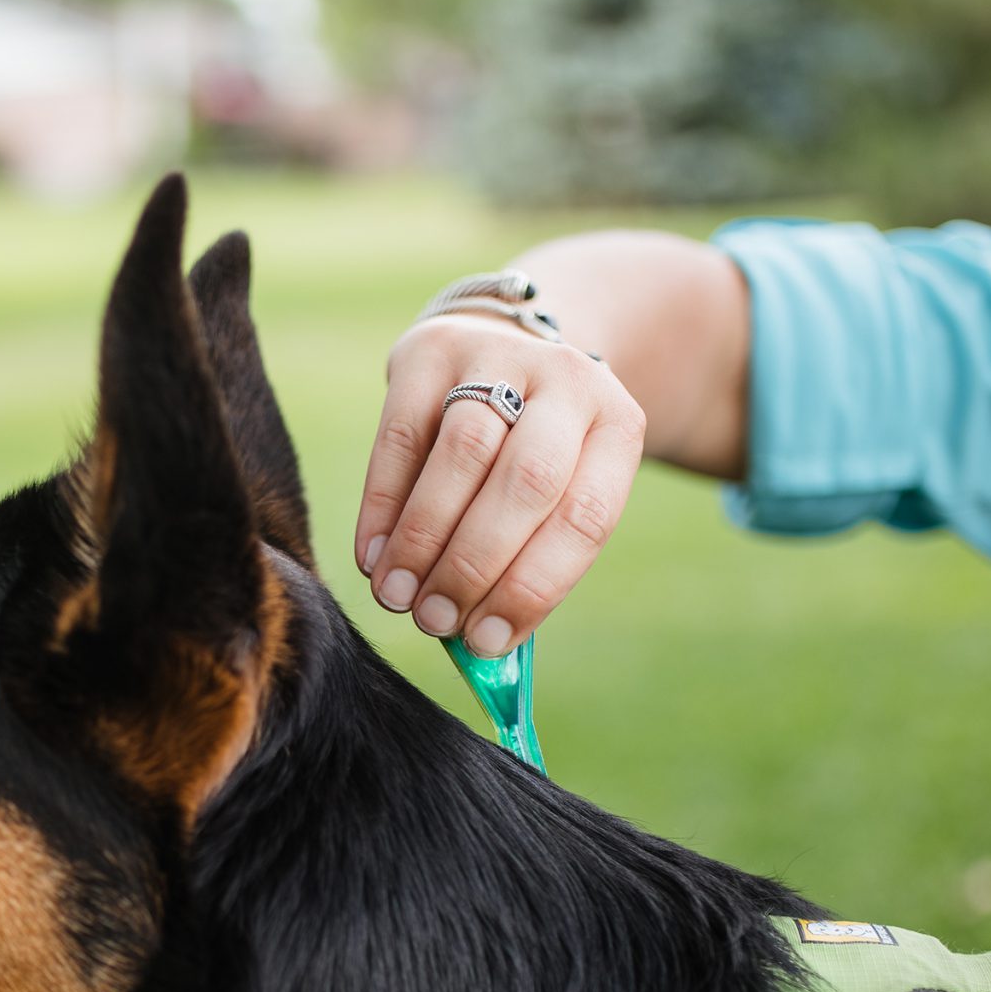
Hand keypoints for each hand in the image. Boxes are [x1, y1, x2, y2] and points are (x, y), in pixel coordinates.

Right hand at [352, 316, 646, 656]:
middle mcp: (569, 380)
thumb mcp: (557, 496)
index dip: (532, 587)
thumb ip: (527, 560)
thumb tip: (476, 642)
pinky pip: (401, 434)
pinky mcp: (433, 349)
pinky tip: (372, 557)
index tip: (485, 641)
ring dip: (423, 538)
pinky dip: (383, 504)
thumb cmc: (530, 457)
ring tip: (397, 597)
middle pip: (525, 481)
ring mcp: (501, 356)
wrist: (505, 353)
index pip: (584, 517)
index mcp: (618, 427)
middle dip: (474, 564)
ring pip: (463, 453)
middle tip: (434, 621)